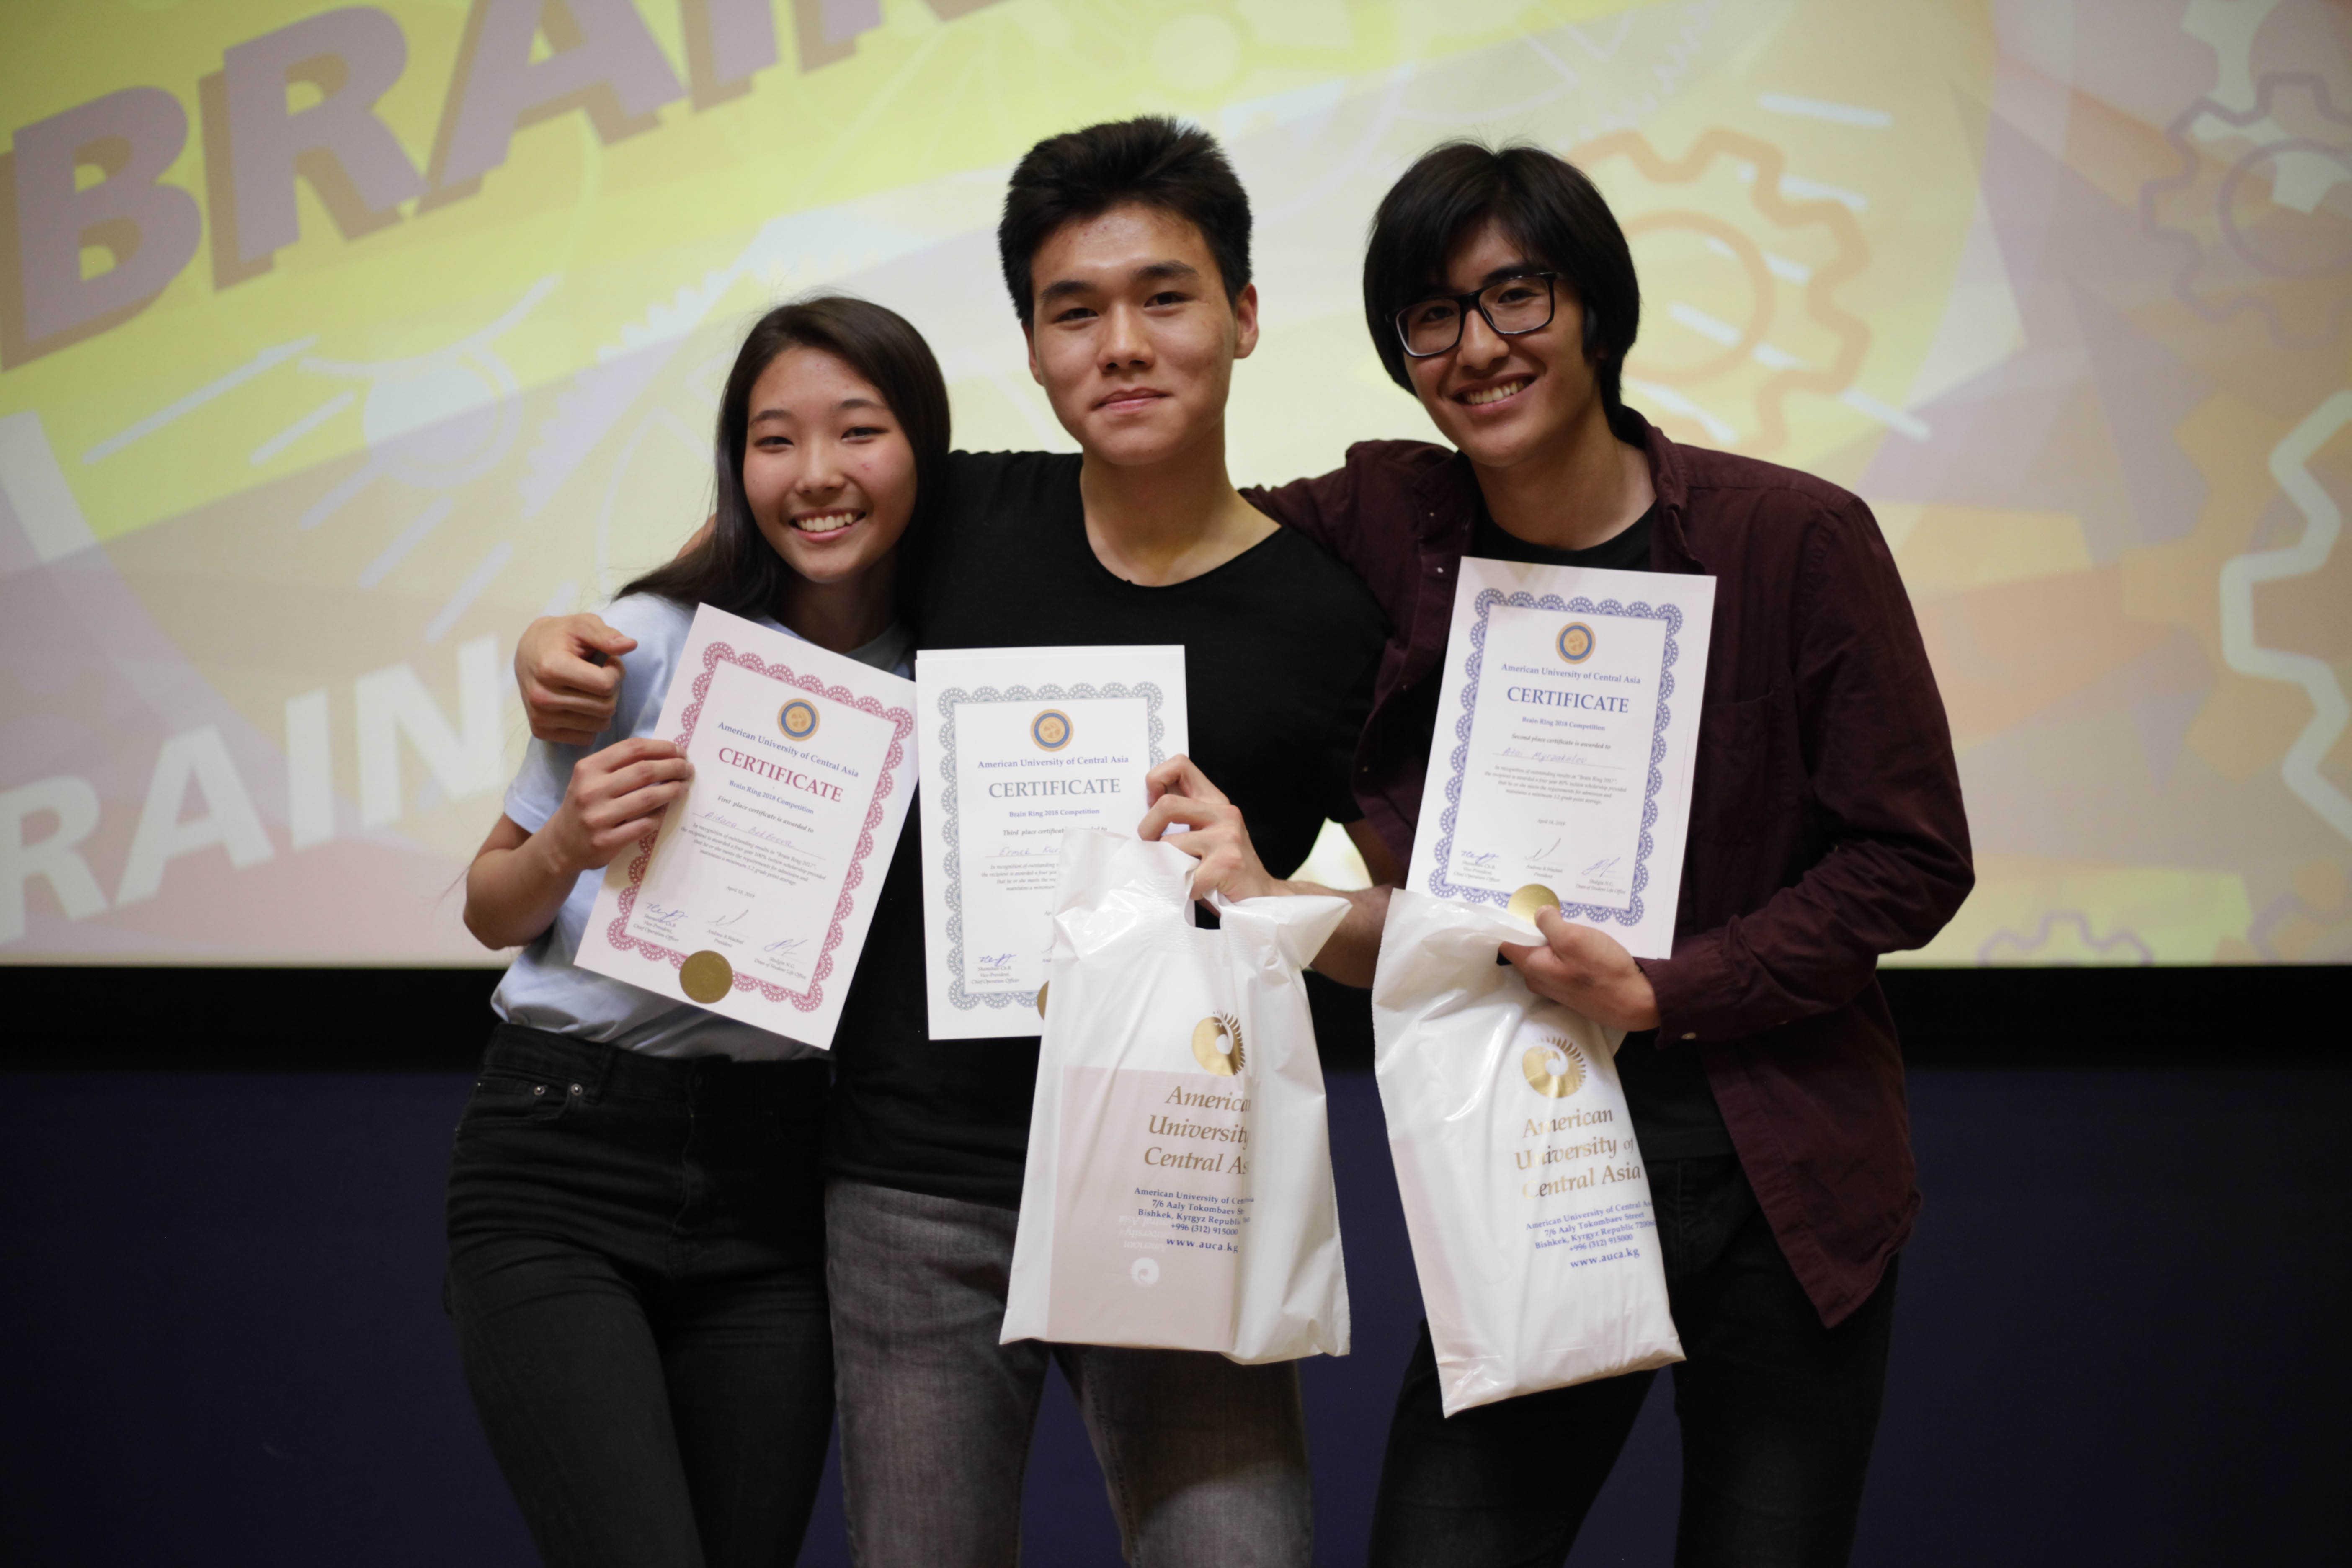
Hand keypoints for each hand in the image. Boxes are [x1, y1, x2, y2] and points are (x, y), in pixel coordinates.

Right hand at [517, 613, 635, 744]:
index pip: (606, 685)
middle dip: (611, 690)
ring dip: (602, 707)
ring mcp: (540, 717)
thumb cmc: (560, 636)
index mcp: (551, 668)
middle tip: (601, 675)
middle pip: (605, 708)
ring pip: (599, 725)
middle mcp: (542, 696)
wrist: (527, 652)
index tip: (608, 662)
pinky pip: (586, 738)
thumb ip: (606, 635)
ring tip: (589, 688)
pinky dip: (590, 722)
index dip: (616, 672)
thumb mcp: (583, 625)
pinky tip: (580, 703)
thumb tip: (631, 645)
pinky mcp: (541, 731)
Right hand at [536, 737, 692, 873]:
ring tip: (683, 786)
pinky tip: (666, 810)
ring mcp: (598, 817)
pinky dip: (659, 816)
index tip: (679, 751)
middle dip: (673, 767)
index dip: (661, 747)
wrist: (562, 843)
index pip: (632, 748)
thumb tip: (665, 754)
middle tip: (687, 769)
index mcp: (589, 768)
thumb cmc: (585, 804)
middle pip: (644, 771)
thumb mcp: (592, 778)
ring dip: (672, 790)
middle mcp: (591, 790)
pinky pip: (644, 825)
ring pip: (647, 798)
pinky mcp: (606, 841)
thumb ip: (620, 765)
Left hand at [1136, 755, 1278, 902]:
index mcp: (1214, 801)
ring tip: (1182, 875)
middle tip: (1150, 847)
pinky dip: (1184, 889)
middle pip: (1166, 805)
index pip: (1180, 765)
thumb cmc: (1223, 866)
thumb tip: (1143, 811)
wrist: (1260, 895)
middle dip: (1147, 829)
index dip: (1156, 779)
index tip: (1151, 803)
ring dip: (1168, 866)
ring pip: (1171, 844)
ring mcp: (1227, 837)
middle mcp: (1223, 812)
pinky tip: (1198, 890)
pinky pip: (1185, 876)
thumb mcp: (1207, 832)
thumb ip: (1183, 817)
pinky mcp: (1227, 863)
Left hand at [1499, 906, 1661, 1030]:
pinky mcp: (1571, 987)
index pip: (1506, 942)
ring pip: (1546, 953)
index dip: (1509, 922)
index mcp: (1531, 966)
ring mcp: (1555, 985)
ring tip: (1571, 921)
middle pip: (1526, 946)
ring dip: (1555, 938)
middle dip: (1535, 927)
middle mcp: (1537, 979)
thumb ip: (1549, 923)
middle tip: (1551, 906)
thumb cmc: (1602, 970)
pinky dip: (1567, 950)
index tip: (1519, 903)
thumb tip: (1537, 912)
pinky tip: (1583, 939)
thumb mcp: (1574, 938)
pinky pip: (1561, 962)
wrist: (1634, 1002)